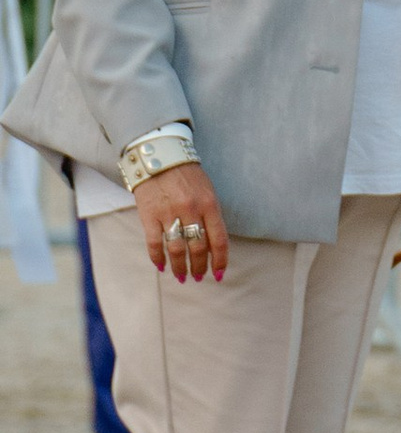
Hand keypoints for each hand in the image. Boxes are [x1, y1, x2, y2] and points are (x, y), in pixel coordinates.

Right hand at [136, 161, 228, 283]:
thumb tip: (211, 246)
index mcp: (209, 204)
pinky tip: (162, 266)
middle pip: (198, 248)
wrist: (159, 156)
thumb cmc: (187, 175)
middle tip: (199, 277)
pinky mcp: (149, 215)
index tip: (218, 274)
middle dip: (199, 267)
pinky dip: (158, 258)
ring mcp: (169, 213)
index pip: (219, 239)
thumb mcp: (207, 191)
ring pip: (177, 249)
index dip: (220, 260)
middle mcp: (191, 210)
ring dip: (180, 267)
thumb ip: (210, 216)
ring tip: (182, 277)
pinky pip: (154, 243)